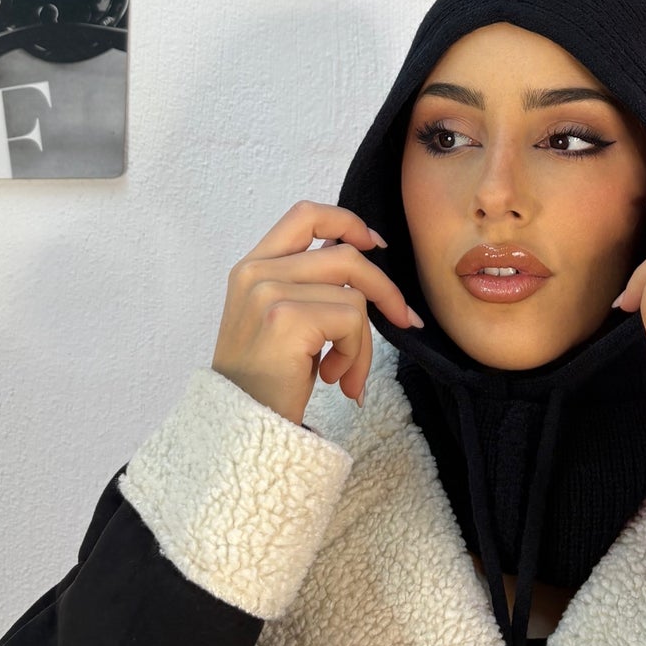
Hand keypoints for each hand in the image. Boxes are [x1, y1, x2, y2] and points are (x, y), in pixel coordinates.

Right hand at [213, 201, 424, 425]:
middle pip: (345, 255)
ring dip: (363, 341)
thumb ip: (310, 285)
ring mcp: (268, 292)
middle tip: (404, 320)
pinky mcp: (286, 317)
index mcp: (251, 266)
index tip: (374, 245)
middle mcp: (255, 272)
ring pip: (355, 294)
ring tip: (347, 374)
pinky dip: (356, 354)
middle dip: (384, 290)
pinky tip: (335, 378)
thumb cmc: (266, 382)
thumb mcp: (281, 320)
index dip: (347, 222)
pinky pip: (352, 320)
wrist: (240, 431)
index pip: (305, 214)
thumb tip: (367, 256)